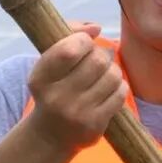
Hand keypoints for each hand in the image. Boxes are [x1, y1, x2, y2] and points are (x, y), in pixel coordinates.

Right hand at [26, 21, 127, 154]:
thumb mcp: (50, 63)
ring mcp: (77, 114)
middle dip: (101, 55)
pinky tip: (108, 89)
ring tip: (103, 75)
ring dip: (112, 70)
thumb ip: (69, 34)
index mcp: (41, 78)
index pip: (69, 50)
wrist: (51, 134)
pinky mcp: (94, 125)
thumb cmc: (54, 88)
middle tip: (96, 61)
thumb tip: (95, 27)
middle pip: (97, 61)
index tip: (84, 43)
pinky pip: (120, 93)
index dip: (84, 40)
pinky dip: (119, 86)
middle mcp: (56, 98)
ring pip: (113, 75)